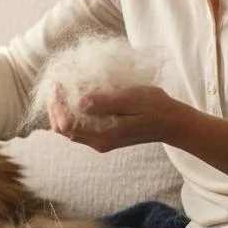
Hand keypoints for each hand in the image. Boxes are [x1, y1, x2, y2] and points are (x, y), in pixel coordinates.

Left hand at [48, 82, 180, 151]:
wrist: (173, 123)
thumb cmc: (156, 107)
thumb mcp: (131, 99)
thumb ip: (105, 102)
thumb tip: (79, 102)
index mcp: (104, 135)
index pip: (66, 125)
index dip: (56, 106)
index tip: (58, 84)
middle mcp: (98, 142)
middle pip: (62, 129)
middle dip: (54, 108)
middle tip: (55, 85)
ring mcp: (100, 141)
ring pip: (68, 130)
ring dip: (60, 111)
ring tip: (61, 90)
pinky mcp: (103, 137)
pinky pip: (78, 128)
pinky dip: (70, 114)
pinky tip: (73, 99)